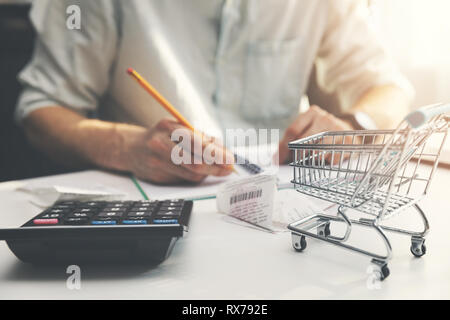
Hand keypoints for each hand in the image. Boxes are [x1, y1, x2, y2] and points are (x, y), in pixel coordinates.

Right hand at [119, 119, 233, 183]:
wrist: (131, 148)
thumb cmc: (161, 136)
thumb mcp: (177, 128)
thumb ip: (200, 137)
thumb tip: (223, 151)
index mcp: (167, 127)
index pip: (196, 142)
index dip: (216, 153)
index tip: (230, 159)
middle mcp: (160, 144)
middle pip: (194, 161)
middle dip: (215, 167)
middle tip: (229, 169)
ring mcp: (156, 162)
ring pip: (190, 173)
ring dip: (208, 173)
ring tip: (218, 169)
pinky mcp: (156, 177)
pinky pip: (183, 180)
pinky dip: (196, 177)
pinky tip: (201, 172)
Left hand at [276, 105, 354, 163]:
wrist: (348, 128)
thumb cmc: (321, 131)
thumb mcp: (308, 127)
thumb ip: (292, 139)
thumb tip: (276, 158)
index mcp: (312, 113)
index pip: (293, 130)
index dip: (283, 147)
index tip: (278, 159)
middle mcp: (325, 119)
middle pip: (303, 142)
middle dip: (296, 155)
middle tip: (294, 162)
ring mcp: (338, 130)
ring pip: (316, 152)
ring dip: (310, 160)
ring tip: (311, 159)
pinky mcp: (347, 142)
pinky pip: (330, 159)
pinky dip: (325, 162)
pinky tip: (326, 158)